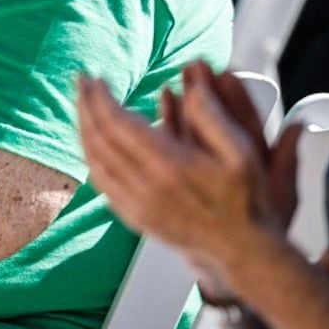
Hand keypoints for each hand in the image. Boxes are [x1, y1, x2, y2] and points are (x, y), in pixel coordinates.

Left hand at [78, 63, 296, 299]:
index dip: (101, 97)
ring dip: (84, 130)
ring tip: (84, 106)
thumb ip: (212, 115)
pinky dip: (91, 158)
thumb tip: (190, 83)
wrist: (243, 251)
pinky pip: (102, 184)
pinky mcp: (136, 219)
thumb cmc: (245, 199)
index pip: (117, 124)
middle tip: (83, 82)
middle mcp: (146, 187)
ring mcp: (137, 206)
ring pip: (95, 162)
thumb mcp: (241, 151)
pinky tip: (93, 143)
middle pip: (99, 140)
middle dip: (87, 107)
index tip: (95, 77)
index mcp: (169, 166)